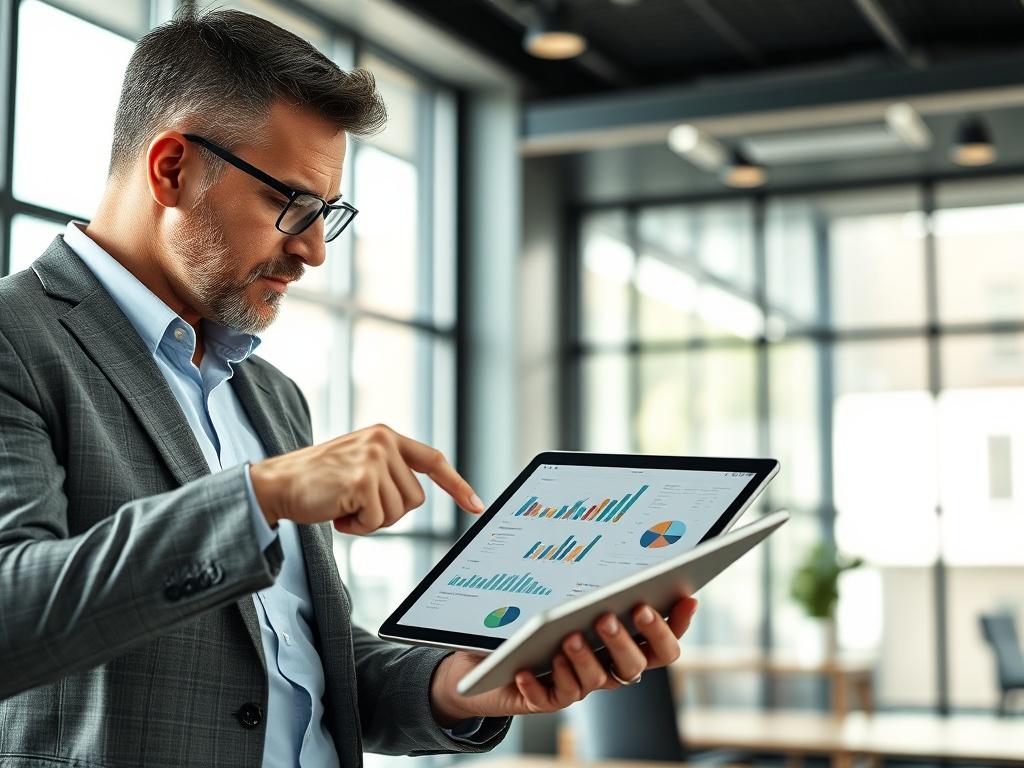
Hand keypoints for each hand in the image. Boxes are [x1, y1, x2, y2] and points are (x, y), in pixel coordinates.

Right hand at [249, 423, 483, 533]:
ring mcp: (373, 458)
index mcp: (385, 436)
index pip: (433, 459)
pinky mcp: (362, 479)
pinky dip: (359, 527)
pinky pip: (378, 520)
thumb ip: (388, 471)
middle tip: (357, 505)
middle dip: (389, 512)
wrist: (277, 484)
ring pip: (399, 512)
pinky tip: (338, 513)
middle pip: (416, 498)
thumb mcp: (359, 464)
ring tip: (345, 506)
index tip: (476, 505)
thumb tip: (416, 496)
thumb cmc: (318, 482)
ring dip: (372, 521)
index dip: (456, 484)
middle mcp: (383, 441)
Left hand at [429, 597, 697, 724]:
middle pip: (635, 665)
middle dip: (625, 641)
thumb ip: (595, 585)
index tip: (683, 597)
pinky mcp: (546, 699)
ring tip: (568, 637)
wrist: (492, 655)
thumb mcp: (566, 595)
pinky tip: (525, 670)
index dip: (676, 625)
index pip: (663, 644)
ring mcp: (578, 685)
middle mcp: (607, 668)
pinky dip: (538, 684)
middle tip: (608, 616)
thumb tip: (621, 545)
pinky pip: (549, 698)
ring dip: (584, 660)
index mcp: (622, 643)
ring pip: (594, 682)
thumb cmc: (539, 617)